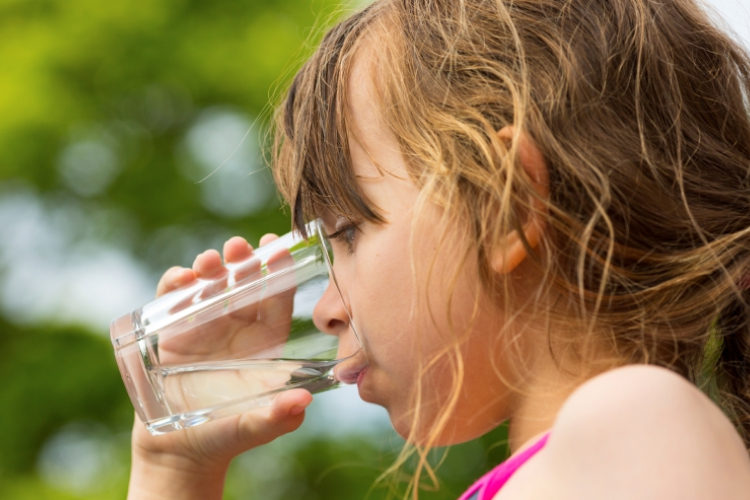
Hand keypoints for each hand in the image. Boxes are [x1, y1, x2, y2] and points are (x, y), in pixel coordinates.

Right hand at [127, 234, 311, 499]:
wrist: (180, 451)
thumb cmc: (227, 436)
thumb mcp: (255, 427)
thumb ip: (278, 417)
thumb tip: (303, 402)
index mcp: (265, 342)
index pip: (277, 299)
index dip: (278, 272)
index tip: (276, 248)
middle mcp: (237, 328)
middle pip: (243, 283)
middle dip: (242, 260)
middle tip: (239, 246)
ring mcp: (203, 326)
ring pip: (210, 285)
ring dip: (209, 267)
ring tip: (209, 261)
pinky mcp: (171, 332)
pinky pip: (173, 300)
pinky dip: (174, 285)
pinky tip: (180, 279)